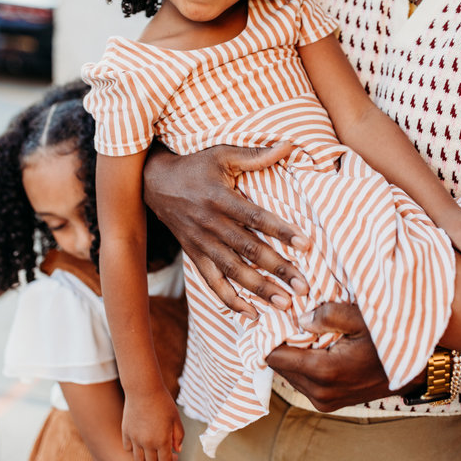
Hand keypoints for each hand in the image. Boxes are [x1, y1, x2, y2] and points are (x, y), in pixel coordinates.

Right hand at [121, 387, 183, 460]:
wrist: (143, 389)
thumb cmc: (163, 402)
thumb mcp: (176, 418)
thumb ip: (179, 436)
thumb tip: (177, 450)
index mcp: (162, 441)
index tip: (174, 454)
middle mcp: (147, 443)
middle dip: (159, 460)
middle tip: (163, 450)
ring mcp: (135, 439)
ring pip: (138, 460)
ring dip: (146, 456)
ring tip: (152, 445)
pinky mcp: (125, 432)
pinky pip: (128, 448)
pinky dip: (134, 448)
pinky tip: (141, 438)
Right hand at [143, 141, 308, 316]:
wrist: (154, 183)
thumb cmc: (195, 166)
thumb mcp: (222, 154)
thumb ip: (255, 154)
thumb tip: (290, 144)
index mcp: (220, 198)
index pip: (255, 217)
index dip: (281, 231)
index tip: (306, 244)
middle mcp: (210, 224)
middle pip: (248, 250)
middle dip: (278, 269)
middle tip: (304, 285)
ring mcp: (200, 244)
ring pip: (232, 271)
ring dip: (259, 289)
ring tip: (284, 303)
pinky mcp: (194, 256)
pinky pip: (212, 283)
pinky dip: (230, 301)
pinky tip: (252, 315)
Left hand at [267, 301, 424, 409]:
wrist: (414, 369)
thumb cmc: (389, 338)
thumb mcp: (360, 317)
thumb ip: (327, 315)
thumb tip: (299, 318)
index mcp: (323, 371)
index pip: (274, 356)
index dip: (269, 335)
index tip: (270, 316)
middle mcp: (320, 392)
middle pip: (279, 366)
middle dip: (278, 343)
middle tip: (284, 319)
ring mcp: (325, 401)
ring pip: (290, 375)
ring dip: (291, 355)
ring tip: (299, 331)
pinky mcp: (329, 403)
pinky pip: (303, 382)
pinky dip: (302, 364)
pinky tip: (312, 346)